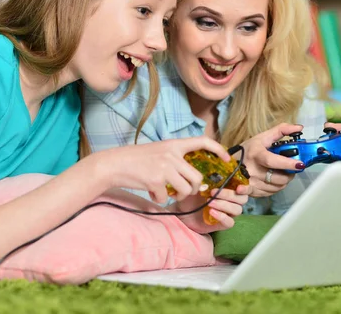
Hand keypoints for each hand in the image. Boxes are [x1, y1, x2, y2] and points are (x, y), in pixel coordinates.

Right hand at [98, 136, 230, 203]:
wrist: (113, 164)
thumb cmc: (136, 159)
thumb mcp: (159, 151)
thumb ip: (175, 158)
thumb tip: (191, 174)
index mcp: (174, 145)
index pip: (203, 141)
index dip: (218, 149)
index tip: (227, 158)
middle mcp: (171, 154)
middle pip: (197, 177)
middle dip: (194, 189)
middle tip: (185, 192)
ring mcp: (164, 167)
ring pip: (185, 189)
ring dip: (178, 196)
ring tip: (168, 194)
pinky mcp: (155, 180)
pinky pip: (165, 197)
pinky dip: (159, 199)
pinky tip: (151, 193)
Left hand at [169, 184, 251, 233]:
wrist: (182, 211)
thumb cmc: (192, 195)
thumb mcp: (198, 184)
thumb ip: (207, 177)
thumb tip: (211, 169)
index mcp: (230, 188)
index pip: (245, 187)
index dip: (246, 188)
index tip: (239, 187)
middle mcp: (232, 200)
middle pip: (242, 199)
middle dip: (229, 195)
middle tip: (213, 192)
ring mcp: (228, 212)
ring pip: (237, 210)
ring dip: (224, 205)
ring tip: (209, 202)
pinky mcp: (223, 224)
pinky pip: (230, 222)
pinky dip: (222, 217)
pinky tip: (211, 212)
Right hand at [239, 123, 305, 197]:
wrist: (229, 165)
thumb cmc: (248, 150)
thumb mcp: (262, 137)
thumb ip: (281, 130)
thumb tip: (298, 127)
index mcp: (256, 154)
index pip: (273, 161)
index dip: (288, 164)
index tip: (300, 164)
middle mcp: (253, 170)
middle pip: (279, 178)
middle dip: (290, 173)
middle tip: (292, 168)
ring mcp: (252, 183)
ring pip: (278, 186)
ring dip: (285, 180)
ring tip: (282, 172)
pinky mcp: (253, 192)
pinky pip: (272, 192)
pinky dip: (277, 187)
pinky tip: (274, 179)